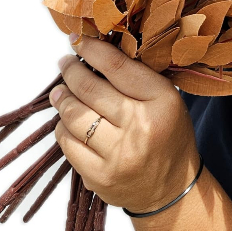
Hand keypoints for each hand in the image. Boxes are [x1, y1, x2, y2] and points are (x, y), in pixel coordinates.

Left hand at [50, 35, 199, 213]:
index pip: (117, 67)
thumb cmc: (168, 135)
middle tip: (64, 63)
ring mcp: (118, 156)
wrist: (171, 189)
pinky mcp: (98, 177)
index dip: (92, 49)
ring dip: (62, 98)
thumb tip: (94, 52)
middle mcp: (140, 128)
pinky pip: (68, 144)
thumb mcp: (166, 99)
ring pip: (73, 116)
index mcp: (162, 102)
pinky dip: (63, 128)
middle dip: (71, 72)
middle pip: (90, 90)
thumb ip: (136, 77)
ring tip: (61, 91)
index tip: (79, 41)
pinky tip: (67, 121)